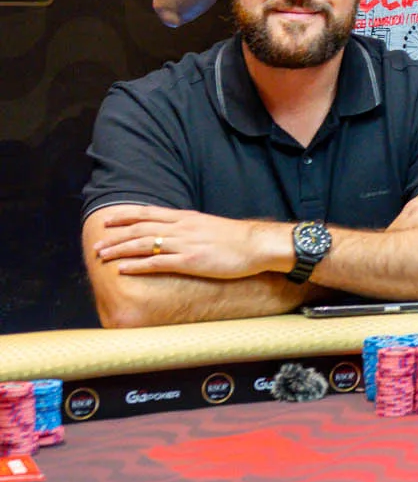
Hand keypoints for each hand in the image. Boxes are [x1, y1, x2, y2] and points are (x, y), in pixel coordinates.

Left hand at [92, 206, 290, 278]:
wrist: (257, 245)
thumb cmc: (235, 238)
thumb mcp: (208, 226)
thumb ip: (188, 228)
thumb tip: (173, 232)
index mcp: (185, 217)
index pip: (147, 212)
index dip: (124, 216)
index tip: (106, 220)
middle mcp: (181, 228)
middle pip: (139, 228)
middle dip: (115, 236)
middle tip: (96, 244)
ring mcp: (184, 244)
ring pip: (143, 244)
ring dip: (119, 249)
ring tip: (101, 256)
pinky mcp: (190, 261)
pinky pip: (157, 262)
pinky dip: (137, 265)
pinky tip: (123, 269)